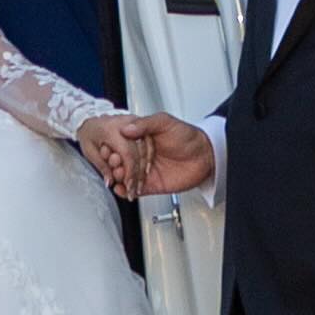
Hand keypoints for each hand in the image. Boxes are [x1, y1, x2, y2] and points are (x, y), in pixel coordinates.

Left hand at [78, 112, 146, 194]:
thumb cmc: (88, 132)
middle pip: (139, 153)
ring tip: (138, 185)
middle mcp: (126, 124)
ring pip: (146, 149)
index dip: (130, 172)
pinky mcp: (139, 125)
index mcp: (112, 129)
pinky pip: (148, 143)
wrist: (89, 117)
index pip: (127, 153)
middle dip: (137, 175)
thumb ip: (101, 166)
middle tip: (133, 190)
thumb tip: (110, 182)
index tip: (129, 186)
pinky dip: (147, 159)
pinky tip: (144, 172)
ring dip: (144, 169)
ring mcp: (134, 123)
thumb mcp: (89, 150)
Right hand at [101, 110, 215, 197]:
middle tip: (114, 164)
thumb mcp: (165, 122)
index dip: (114, 147)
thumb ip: (146, 124)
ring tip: (118, 176)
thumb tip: (127, 128)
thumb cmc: (188, 136)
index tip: (108, 149)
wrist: (205, 155)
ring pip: (125, 176)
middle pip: (121, 161)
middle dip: (114, 164)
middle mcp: (142, 155)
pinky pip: (135, 189)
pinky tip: (121, 189)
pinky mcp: (151, 185)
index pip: (121, 144)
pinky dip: (125, 191)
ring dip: (118, 177)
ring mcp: (145, 170)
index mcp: (142, 138)